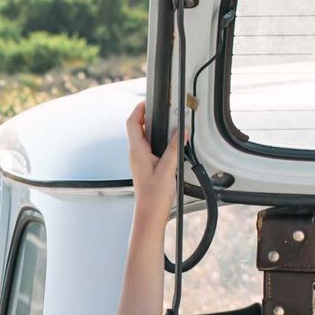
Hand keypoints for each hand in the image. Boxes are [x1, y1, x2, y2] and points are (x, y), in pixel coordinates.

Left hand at [125, 100, 181, 216]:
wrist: (150, 213)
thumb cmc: (154, 195)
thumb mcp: (168, 167)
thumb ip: (175, 147)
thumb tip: (181, 130)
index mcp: (137, 150)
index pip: (132, 122)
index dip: (139, 108)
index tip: (149, 101)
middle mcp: (135, 154)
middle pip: (137, 127)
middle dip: (148, 115)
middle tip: (160, 109)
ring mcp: (139, 160)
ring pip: (143, 137)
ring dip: (152, 127)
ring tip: (165, 123)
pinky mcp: (144, 166)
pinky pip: (148, 147)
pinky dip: (156, 139)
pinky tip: (167, 143)